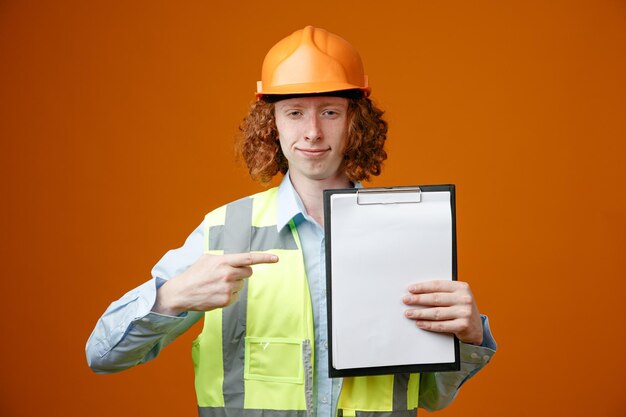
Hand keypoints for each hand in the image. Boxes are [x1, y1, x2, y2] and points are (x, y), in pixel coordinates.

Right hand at [153, 252, 278, 315]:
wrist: (181, 292)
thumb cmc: (195, 274)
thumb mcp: (207, 259)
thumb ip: (224, 258)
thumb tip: (236, 260)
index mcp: (224, 261)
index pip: (248, 258)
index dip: (264, 257)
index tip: (276, 258)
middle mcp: (228, 274)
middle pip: (248, 272)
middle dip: (242, 273)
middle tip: (228, 275)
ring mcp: (228, 288)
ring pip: (242, 285)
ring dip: (234, 285)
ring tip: (217, 285)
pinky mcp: (226, 300)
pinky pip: (237, 296)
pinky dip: (230, 295)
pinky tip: (217, 293)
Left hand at [402, 280, 482, 344]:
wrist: (476, 328)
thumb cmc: (461, 309)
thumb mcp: (456, 297)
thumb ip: (442, 293)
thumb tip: (417, 292)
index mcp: (461, 287)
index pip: (438, 285)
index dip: (422, 287)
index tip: (411, 289)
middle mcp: (464, 298)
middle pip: (435, 298)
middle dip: (418, 299)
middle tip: (406, 300)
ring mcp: (465, 312)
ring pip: (436, 312)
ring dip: (420, 313)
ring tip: (409, 313)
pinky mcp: (463, 325)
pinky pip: (441, 325)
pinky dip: (428, 325)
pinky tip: (419, 323)